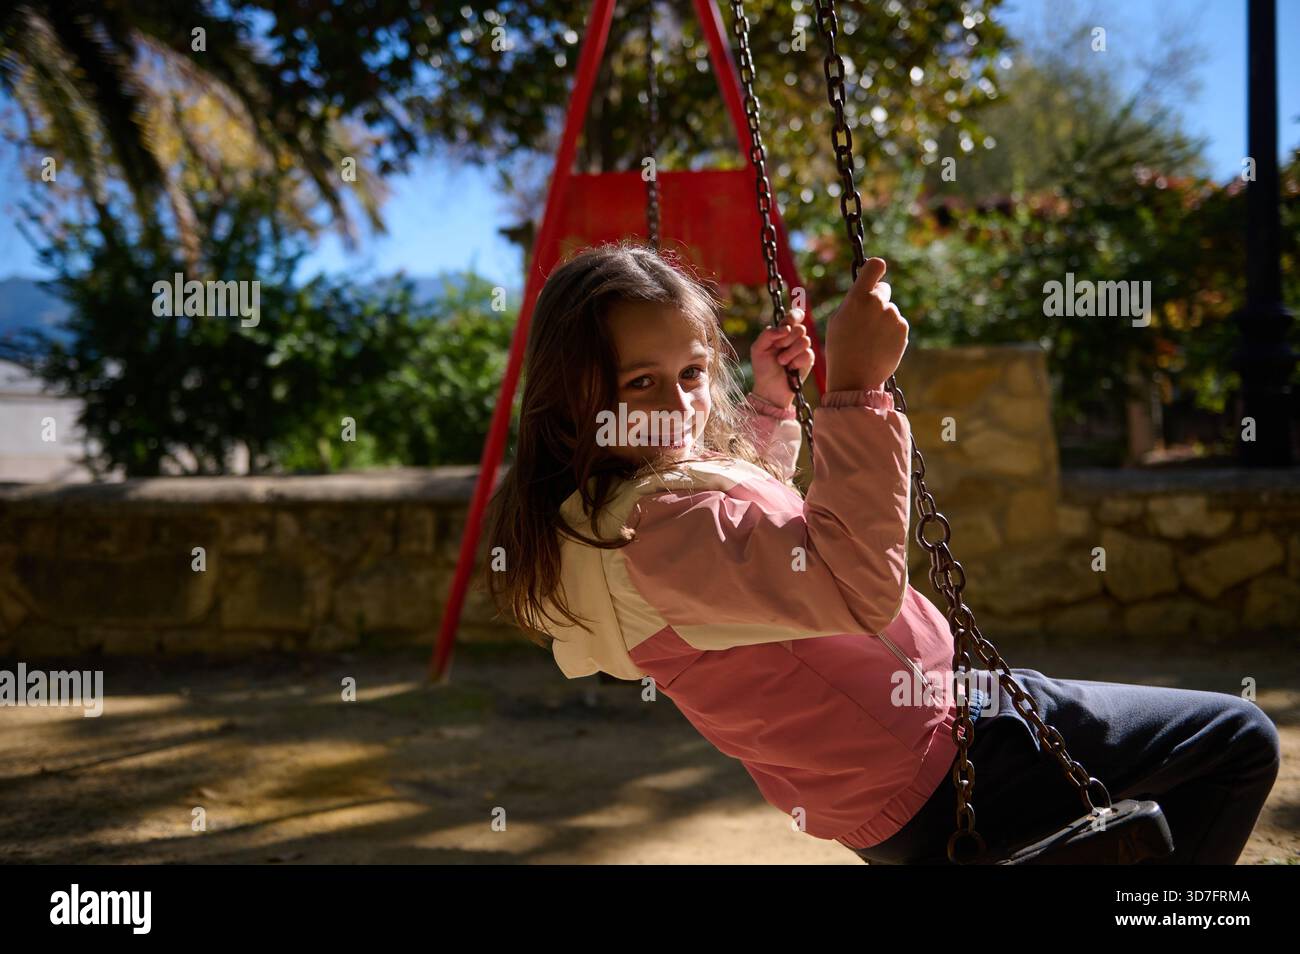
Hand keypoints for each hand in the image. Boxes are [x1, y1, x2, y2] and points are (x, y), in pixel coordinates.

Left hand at [750, 307, 814, 408]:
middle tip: (778, 348)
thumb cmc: (763, 368)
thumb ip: (768, 334)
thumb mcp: (758, 348)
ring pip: (805, 340)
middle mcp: (794, 338)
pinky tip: (791, 368)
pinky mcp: (808, 360)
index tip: (789, 322)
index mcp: (782, 332)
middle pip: (800, 328)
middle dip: (787, 339)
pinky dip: (796, 361)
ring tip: (782, 362)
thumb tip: (785, 328)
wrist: (770, 388)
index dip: (795, 316)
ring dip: (790, 352)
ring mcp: (802, 349)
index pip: (794, 317)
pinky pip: (808, 354)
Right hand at [824, 257, 908, 392]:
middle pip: (883, 290)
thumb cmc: (841, 348)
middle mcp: (877, 304)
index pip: (875, 266)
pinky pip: (897, 324)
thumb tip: (869, 289)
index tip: (875, 273)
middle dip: (877, 300)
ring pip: (890, 309)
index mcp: (857, 298)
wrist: (855, 378)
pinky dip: (891, 332)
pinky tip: (880, 345)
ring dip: (883, 319)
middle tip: (866, 321)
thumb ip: (854, 300)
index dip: (876, 268)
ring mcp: (893, 316)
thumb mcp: (838, 320)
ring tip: (870, 339)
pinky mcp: (903, 329)